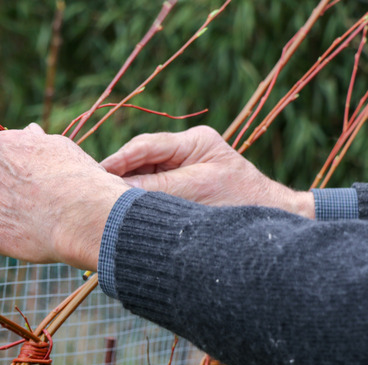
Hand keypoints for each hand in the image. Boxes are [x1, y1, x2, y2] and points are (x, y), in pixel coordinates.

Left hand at [0, 124, 129, 270]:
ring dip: (2, 212)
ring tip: (36, 220)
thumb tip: (28, 131)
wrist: (82, 214)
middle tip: (41, 201)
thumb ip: (36, 142)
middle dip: (8, 189)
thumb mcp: (60, 147)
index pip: (2, 155)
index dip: (20, 168)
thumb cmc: (77, 178)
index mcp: (0, 144)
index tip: (38, 178)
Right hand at [100, 126, 314, 217]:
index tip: (97, 175)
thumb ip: (158, 189)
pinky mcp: (183, 190)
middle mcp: (187, 152)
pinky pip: (153, 192)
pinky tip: (125, 213)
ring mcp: (185, 170)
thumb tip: (118, 192)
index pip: (146, 146)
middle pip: (141, 161)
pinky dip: (140, 202)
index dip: (118, 160)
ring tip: (106, 205)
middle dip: (119, 176)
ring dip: (128, 191)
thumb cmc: (243, 202)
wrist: (274, 220)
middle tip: (94, 191)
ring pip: (144, 178)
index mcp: (194, 141)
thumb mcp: (197, 192)